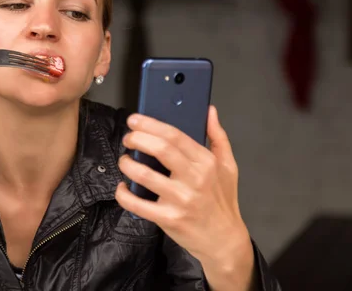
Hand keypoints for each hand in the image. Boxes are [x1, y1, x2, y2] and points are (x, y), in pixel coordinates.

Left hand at [115, 106, 255, 290]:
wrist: (224, 240)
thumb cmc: (223, 200)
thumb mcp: (228, 165)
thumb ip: (217, 136)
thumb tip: (210, 111)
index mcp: (206, 162)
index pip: (174, 135)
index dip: (150, 124)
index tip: (135, 120)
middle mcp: (194, 179)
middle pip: (160, 149)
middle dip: (137, 138)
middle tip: (128, 138)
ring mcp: (181, 200)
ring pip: (144, 175)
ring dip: (127, 164)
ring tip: (125, 161)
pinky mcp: (168, 219)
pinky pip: (137, 204)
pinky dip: (124, 194)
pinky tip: (122, 188)